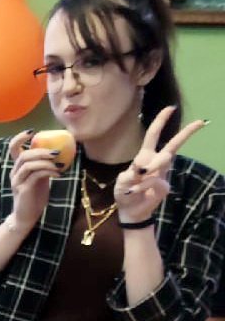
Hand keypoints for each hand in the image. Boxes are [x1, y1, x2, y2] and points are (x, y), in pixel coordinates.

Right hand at [8, 129, 61, 229]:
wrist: (26, 217)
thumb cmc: (34, 197)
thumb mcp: (40, 179)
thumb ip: (43, 167)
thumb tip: (58, 154)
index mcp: (18, 168)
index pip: (13, 148)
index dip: (20, 138)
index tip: (32, 132)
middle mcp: (15, 173)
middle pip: (24, 155)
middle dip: (41, 151)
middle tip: (56, 152)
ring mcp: (17, 181)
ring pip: (28, 164)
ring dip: (45, 161)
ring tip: (59, 164)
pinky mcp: (23, 190)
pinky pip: (35, 175)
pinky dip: (48, 172)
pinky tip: (58, 174)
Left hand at [114, 107, 206, 222]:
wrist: (130, 211)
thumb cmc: (124, 193)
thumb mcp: (121, 182)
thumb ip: (129, 174)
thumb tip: (141, 167)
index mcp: (144, 156)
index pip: (153, 135)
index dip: (161, 121)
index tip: (171, 109)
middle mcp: (156, 162)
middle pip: (173, 144)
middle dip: (186, 133)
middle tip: (200, 123)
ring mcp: (162, 174)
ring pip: (163, 161)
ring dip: (148, 170)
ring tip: (136, 183)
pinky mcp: (165, 186)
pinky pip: (156, 181)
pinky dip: (143, 187)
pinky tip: (136, 192)